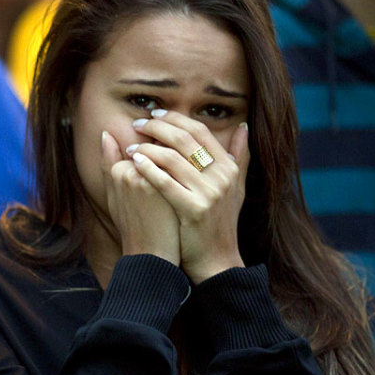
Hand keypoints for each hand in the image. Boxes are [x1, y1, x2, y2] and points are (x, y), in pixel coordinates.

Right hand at [101, 130, 179, 264]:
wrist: (150, 256)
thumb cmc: (132, 226)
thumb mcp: (113, 194)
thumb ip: (108, 161)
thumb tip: (106, 133)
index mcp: (117, 170)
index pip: (144, 144)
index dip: (159, 148)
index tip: (170, 159)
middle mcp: (131, 171)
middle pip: (159, 145)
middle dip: (173, 148)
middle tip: (183, 164)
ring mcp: (150, 180)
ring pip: (173, 154)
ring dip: (184, 158)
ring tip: (190, 172)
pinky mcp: (169, 190)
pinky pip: (183, 169)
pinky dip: (191, 169)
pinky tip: (197, 177)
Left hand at [128, 111, 248, 282]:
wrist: (216, 259)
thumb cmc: (220, 222)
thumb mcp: (236, 187)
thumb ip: (239, 156)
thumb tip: (243, 126)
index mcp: (229, 167)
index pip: (200, 131)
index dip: (175, 119)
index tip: (155, 115)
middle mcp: (222, 177)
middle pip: (184, 139)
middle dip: (156, 128)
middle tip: (138, 125)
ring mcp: (208, 193)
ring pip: (171, 158)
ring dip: (146, 148)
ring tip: (131, 147)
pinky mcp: (193, 209)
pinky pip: (164, 181)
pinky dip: (147, 168)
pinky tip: (134, 162)